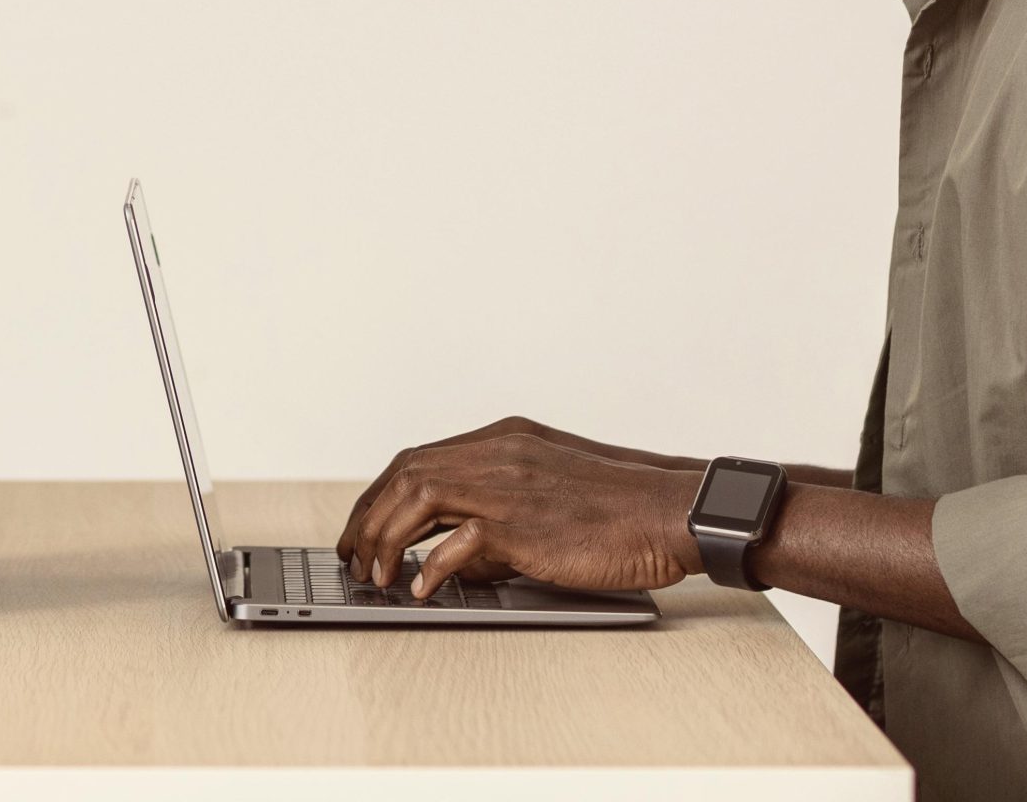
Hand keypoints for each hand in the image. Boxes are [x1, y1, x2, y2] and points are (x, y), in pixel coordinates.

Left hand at [336, 425, 702, 600]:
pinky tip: (422, 588)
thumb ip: (499, 516)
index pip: (418, 459)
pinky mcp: (525, 523)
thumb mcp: (549, 495)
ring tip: (376, 574)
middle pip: (406, 475)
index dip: (380, 495)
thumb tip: (456, 561)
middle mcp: (500, 453)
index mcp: (504, 440)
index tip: (361, 526)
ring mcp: (510, 484)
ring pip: (418, 498)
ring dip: (386, 538)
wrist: (674, 512)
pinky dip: (431, 566)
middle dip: (368, 516)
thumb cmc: (620, 511)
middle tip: (352, 555)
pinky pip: (457, 542)